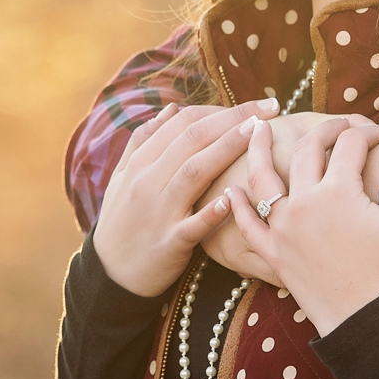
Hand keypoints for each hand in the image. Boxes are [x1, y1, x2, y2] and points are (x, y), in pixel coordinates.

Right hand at [92, 99, 274, 295]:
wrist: (109, 273)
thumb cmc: (123, 220)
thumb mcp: (124, 176)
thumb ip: (145, 140)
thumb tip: (172, 108)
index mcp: (141, 161)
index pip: (183, 122)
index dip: (220, 108)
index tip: (254, 105)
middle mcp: (148, 180)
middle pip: (193, 139)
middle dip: (233, 119)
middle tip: (269, 108)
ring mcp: (158, 211)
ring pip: (194, 172)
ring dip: (226, 149)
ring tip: (257, 134)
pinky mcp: (169, 243)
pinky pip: (193, 225)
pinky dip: (212, 212)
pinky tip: (233, 200)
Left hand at [197, 111, 378, 284]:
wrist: (368, 325)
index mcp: (340, 191)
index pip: (352, 143)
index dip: (372, 132)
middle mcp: (305, 202)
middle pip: (308, 149)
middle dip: (325, 129)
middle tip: (339, 125)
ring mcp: (284, 227)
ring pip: (264, 178)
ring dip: (258, 149)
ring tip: (255, 128)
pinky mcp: (273, 252)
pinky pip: (248, 225)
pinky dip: (238, 206)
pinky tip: (231, 190)